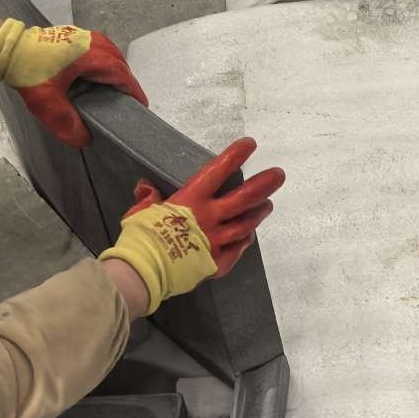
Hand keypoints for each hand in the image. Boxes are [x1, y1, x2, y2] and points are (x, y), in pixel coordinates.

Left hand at [0, 18, 145, 147]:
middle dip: (124, 83)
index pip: (122, 75)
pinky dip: (102, 64)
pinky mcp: (75, 36)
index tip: (140, 106)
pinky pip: (99, 50)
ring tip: (110, 92)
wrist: (7, 49)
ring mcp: (85, 36)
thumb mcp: (47, 103)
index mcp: (93, 56)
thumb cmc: (29, 71)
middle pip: (119, 64)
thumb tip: (83, 139)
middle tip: (124, 103)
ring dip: (113, 72)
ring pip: (110, 55)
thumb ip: (67, 123)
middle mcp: (94, 42)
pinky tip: (93, 77)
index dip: (133, 91)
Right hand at [99, 140, 283, 312]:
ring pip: (245, 224)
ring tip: (268, 205)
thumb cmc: (140, 238)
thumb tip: (146, 188)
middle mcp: (209, 218)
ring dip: (258, 213)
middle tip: (279, 175)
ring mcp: (216, 241)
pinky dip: (244, 241)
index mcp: (191, 200)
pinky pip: (237, 250)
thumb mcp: (139, 212)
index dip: (234, 156)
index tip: (250, 144)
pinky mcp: (216, 263)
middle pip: (243, 198)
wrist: (142, 273)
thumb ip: (147, 198)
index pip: (217, 171)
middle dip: (263, 184)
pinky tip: (249, 235)